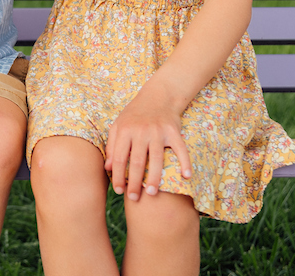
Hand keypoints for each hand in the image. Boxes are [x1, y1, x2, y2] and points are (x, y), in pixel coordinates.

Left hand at [104, 86, 191, 200]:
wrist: (158, 95)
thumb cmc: (135, 115)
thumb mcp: (119, 126)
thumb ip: (113, 146)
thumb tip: (107, 168)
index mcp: (125, 130)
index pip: (120, 158)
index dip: (118, 176)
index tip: (118, 190)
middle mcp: (141, 131)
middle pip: (137, 161)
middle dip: (134, 182)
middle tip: (134, 198)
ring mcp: (158, 131)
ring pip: (157, 158)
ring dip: (154, 177)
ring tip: (151, 193)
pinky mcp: (173, 131)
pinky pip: (180, 149)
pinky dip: (185, 162)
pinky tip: (186, 176)